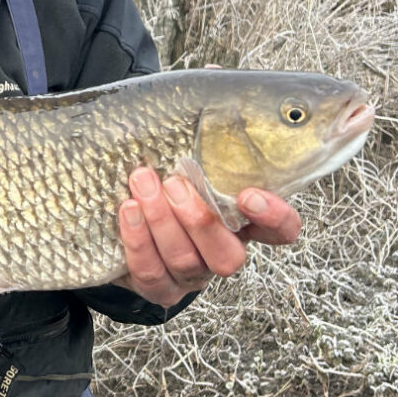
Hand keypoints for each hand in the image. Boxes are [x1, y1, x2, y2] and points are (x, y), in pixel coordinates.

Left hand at [115, 166, 301, 307]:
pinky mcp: (158, 288)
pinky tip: (128, 210)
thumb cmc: (160, 182)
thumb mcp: (185, 163)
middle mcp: (220, 253)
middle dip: (199, 219)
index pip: (280, 230)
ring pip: (185, 260)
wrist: (117, 226)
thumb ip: (200, 149)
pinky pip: (151, 272)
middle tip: (174, 183)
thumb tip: (204, 108)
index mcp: (240, 223)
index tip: (249, 195)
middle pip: (228, 256)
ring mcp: (190, 276)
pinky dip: (138, 239)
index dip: (274, 218)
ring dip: (161, 221)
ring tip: (142, 184)